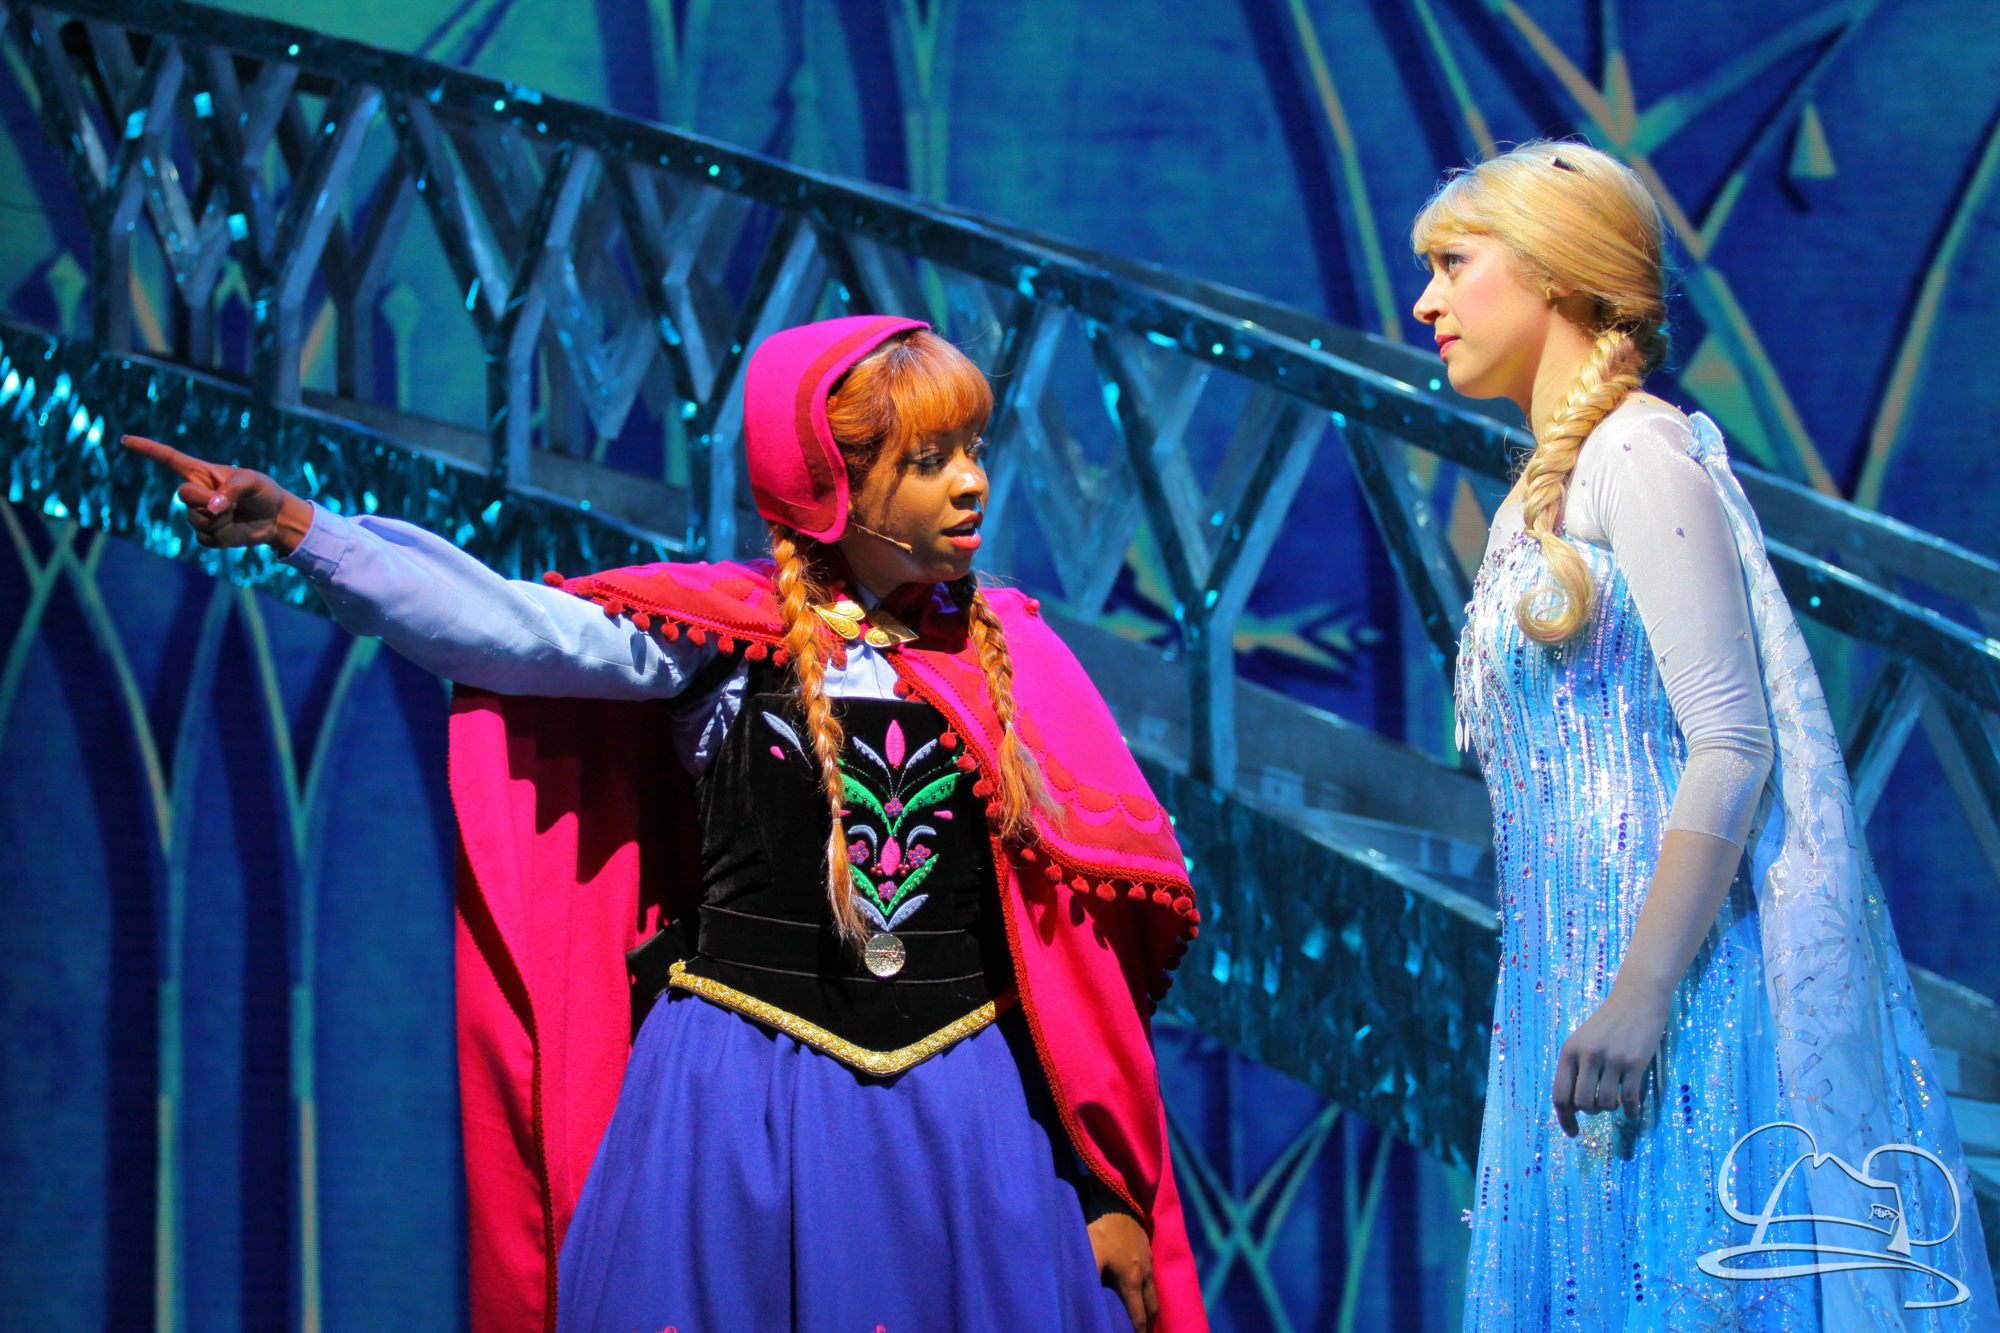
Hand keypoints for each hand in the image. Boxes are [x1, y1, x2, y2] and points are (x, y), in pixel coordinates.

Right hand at [122, 435, 312, 554]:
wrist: (276, 517)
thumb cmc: (263, 491)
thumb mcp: (253, 481)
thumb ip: (231, 489)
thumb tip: (212, 509)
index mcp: (202, 473)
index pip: (169, 459)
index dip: (147, 449)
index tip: (125, 440)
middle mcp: (197, 492)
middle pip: (184, 495)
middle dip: (207, 500)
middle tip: (229, 503)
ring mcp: (200, 514)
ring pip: (196, 520)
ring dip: (220, 520)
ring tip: (235, 514)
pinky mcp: (208, 534)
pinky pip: (205, 538)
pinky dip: (222, 536)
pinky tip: (233, 530)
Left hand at [1088, 1210, 1157, 1331]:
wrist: (1116, 1195)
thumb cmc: (1100, 1227)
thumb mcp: (1089, 1255)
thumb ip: (1087, 1280)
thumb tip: (1083, 1303)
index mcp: (1132, 1281)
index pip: (1138, 1315)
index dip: (1137, 1331)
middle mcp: (1145, 1273)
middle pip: (1151, 1306)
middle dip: (1148, 1321)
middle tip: (1142, 1329)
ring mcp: (1148, 1257)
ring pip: (1153, 1288)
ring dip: (1149, 1303)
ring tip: (1142, 1312)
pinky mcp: (1146, 1244)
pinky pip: (1151, 1272)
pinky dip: (1147, 1285)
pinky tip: (1139, 1282)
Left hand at [1551, 984, 1669, 1137]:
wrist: (1637, 998)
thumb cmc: (1609, 1021)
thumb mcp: (1583, 1040)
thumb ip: (1576, 1067)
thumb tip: (1574, 1105)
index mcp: (1570, 1051)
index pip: (1560, 1094)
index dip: (1565, 1118)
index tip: (1573, 1133)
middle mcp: (1588, 1055)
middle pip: (1582, 1102)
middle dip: (1590, 1111)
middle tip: (1599, 1105)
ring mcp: (1613, 1059)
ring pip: (1606, 1103)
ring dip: (1611, 1108)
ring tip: (1617, 1100)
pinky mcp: (1636, 1063)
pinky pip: (1631, 1099)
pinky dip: (1632, 1111)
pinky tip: (1634, 1112)